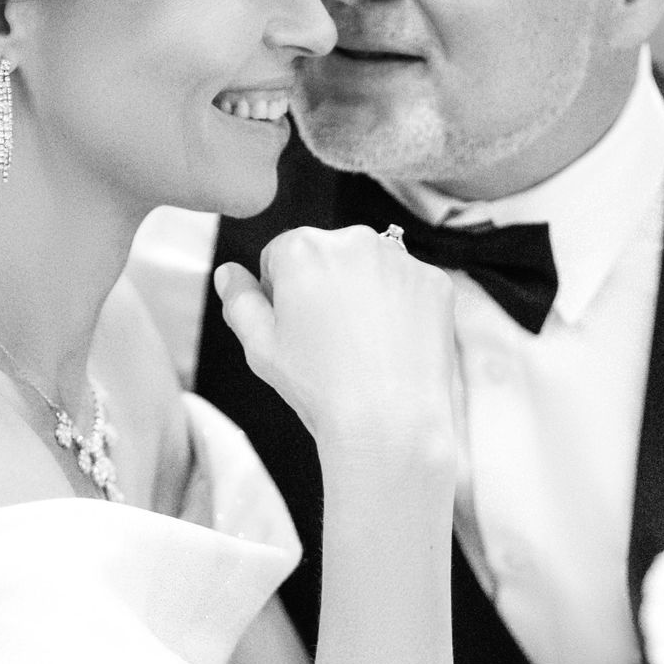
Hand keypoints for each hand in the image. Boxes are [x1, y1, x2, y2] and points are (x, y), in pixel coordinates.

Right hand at [215, 228, 455, 464]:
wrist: (389, 424)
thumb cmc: (320, 388)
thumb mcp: (260, 348)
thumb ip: (238, 301)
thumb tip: (228, 273)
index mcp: (303, 248)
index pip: (280, 256)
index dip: (281, 295)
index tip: (296, 330)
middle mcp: (354, 240)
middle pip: (328, 256)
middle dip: (324, 287)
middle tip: (329, 342)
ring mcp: (401, 259)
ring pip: (370, 268)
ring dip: (363, 293)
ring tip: (363, 348)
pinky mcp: (434, 282)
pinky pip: (409, 286)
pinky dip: (401, 308)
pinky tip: (393, 346)